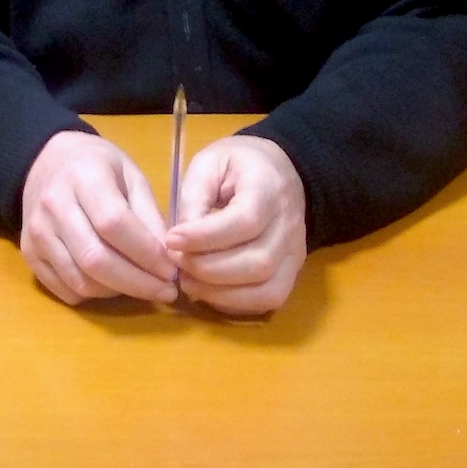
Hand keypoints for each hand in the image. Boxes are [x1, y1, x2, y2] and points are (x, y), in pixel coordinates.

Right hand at [20, 131, 176, 306]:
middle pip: (95, 258)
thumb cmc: (97, 167)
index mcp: (84, 176)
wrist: (45, 162)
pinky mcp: (28, 253)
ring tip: (142, 286)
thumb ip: (149, 215)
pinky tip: (112, 284)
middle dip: (137, 282)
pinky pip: (64, 289)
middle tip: (165, 290)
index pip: (114, 223)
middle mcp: (54, 205)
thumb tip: (168, 259)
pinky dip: (94, 295)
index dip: (146, 253)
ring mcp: (36, 232)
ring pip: (80, 280)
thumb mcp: (131, 175)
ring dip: (118, 292)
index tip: (171, 270)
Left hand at [166, 136, 305, 314]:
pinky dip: (236, 303)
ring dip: (221, 292)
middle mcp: (290, 224)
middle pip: (258, 262)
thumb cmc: (238, 165)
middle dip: (209, 269)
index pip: (245, 221)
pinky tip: (208, 291)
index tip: (171, 239)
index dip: (205, 237)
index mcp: (269, 187)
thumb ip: (193, 198)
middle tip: (176, 262)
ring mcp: (295, 251)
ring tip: (188, 281)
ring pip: (267, 289)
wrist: (278, 170)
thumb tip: (178, 242)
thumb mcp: (209, 164)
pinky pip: (270, 299)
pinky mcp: (292, 271)